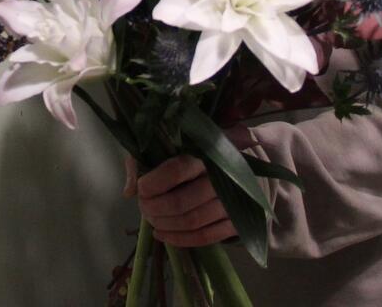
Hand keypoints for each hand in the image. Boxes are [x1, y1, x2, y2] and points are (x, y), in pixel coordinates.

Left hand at [122, 125, 253, 246]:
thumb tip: (128, 190)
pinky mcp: (237, 222)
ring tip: (151, 221)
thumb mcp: (179, 142)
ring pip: (192, 222)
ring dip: (165, 226)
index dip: (154, 183)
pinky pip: (205, 237)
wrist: (253, 163)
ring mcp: (232, 203)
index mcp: (208, 152)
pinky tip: (163, 234)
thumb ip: (149, 158)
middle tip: (143, 207)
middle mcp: (223, 178)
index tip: (141, 188)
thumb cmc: (207, 150)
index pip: (178, 169)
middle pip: (181, 202)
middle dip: (155, 209)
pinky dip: (180, 240)